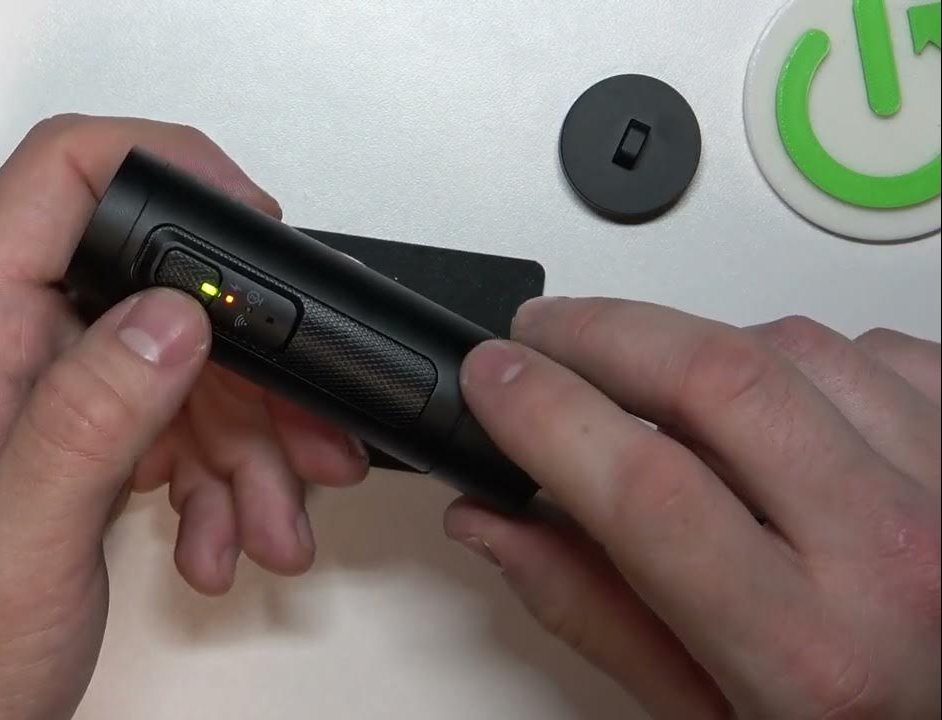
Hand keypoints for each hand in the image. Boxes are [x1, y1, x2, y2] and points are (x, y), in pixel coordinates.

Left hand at [0, 116, 364, 718]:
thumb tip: (177, 312)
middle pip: (158, 289)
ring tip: (268, 525)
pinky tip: (216, 544)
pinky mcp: (77, 450)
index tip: (252, 222)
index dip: (166, 166)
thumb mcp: (14, 539)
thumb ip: (93, 414)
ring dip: (249, 448)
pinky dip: (219, 487)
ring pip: (184, 370)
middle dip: (249, 365)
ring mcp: (46, 401)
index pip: (62, 177)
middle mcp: (9, 351)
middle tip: (306, 433)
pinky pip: (176, 433)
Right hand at [446, 299, 939, 718]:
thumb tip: (490, 520)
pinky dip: (794, 359)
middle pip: (719, 377)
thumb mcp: (707, 713)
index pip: (649, 491)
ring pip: (787, 344)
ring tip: (660, 393)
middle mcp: (897, 555)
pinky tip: (772, 412)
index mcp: (810, 651)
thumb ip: (592, 612)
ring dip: (696, 347)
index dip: (548, 414)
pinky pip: (866, 346)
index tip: (493, 378)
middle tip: (542, 336)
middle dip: (597, 332)